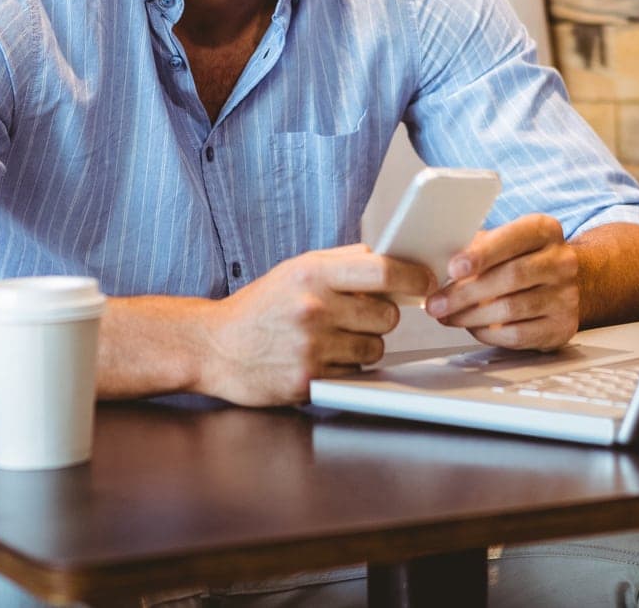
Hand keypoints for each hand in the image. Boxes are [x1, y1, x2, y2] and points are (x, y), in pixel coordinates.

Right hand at [196, 245, 433, 405]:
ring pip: (375, 348)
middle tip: (354, 316)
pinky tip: (318, 357)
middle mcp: (314, 309)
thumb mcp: (296, 269)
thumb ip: (343, 262)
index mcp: (312, 274)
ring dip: (363, 344)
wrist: (213, 346)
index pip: (382, 270)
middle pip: (387, 315)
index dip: (412, 276)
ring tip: (332, 338)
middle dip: (379, 316)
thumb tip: (392, 257)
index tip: (425, 280)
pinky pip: (354, 373)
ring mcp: (311, 347)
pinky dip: (344, 367)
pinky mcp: (308, 381)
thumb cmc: (260, 306)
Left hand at [423, 214, 578, 350]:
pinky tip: (472, 328)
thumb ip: (475, 248)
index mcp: (544, 231)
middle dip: (465, 293)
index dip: (482, 255)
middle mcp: (561, 261)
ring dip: (470, 316)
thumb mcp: (501, 243)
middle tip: (436, 303)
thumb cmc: (519, 260)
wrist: (558, 285)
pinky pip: (517, 335)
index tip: (453, 268)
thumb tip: (436, 262)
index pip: (513, 239)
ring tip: (448, 316)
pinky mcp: (562, 327)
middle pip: (511, 277)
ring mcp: (566, 296)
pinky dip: (488, 333)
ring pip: (511, 309)